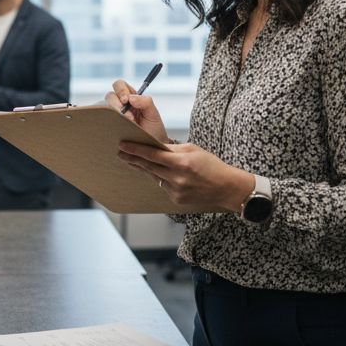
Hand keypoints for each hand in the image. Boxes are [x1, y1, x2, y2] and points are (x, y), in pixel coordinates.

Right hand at [105, 80, 168, 143]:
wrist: (151, 149)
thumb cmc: (153, 131)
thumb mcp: (153, 115)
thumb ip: (146, 102)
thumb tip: (131, 97)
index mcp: (130, 98)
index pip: (120, 85)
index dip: (120, 90)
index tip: (126, 101)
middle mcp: (119, 105)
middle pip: (109, 96)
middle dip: (117, 104)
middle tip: (129, 118)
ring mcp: (112, 116)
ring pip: (103, 108)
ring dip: (113, 115)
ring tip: (125, 126)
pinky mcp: (106, 127)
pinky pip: (99, 121)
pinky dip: (103, 123)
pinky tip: (113, 131)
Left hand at [116, 140, 253, 212]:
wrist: (225, 187)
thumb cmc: (211, 165)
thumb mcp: (193, 150)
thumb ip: (172, 149)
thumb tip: (154, 146)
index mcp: (181, 162)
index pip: (152, 155)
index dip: (135, 150)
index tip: (122, 146)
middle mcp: (176, 178)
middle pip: (148, 166)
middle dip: (133, 159)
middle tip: (120, 153)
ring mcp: (175, 190)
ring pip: (154, 176)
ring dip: (144, 168)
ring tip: (132, 160)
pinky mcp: (175, 199)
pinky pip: (162, 186)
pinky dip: (160, 178)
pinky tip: (160, 173)